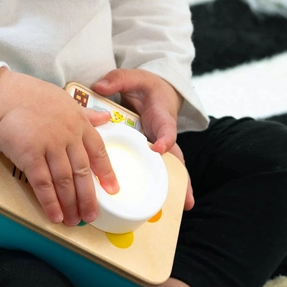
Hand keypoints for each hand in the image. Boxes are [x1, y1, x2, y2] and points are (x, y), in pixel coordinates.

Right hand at [0, 70, 118, 225]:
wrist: (1, 97)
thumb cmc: (30, 96)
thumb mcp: (64, 100)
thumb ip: (86, 113)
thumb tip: (106, 117)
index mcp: (78, 123)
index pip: (98, 151)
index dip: (106, 173)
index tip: (112, 190)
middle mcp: (68, 136)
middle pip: (82, 172)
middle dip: (88, 198)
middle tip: (91, 216)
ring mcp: (50, 146)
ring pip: (65, 181)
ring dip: (70, 204)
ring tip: (74, 221)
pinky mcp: (30, 156)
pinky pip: (43, 184)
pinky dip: (50, 202)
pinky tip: (55, 215)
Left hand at [91, 69, 194, 210]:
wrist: (158, 92)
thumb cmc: (148, 87)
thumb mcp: (135, 78)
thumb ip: (119, 80)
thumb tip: (99, 86)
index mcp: (162, 117)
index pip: (166, 129)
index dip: (164, 139)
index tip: (158, 147)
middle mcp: (163, 136)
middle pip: (175, 159)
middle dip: (181, 179)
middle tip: (186, 200)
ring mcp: (158, 147)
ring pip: (168, 170)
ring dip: (175, 188)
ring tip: (181, 208)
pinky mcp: (150, 154)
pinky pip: (152, 170)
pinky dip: (155, 187)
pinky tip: (154, 206)